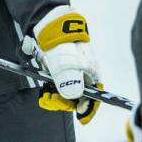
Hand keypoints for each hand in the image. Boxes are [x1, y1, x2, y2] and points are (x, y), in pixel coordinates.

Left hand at [23, 6, 101, 123]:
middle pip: (79, 97)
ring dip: (57, 97)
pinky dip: (52, 90)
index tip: (80, 116)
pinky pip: (58, 86)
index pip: (96, 96)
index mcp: (92, 73)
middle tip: (51, 100)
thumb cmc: (61, 43)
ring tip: (46, 96)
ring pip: (67, 92)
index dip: (89, 108)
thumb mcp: (64, 62)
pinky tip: (45, 91)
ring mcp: (73, 72)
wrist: (50, 25)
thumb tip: (75, 97)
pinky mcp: (61, 70)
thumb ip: (69, 80)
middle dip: (65, 102)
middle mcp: (85, 74)